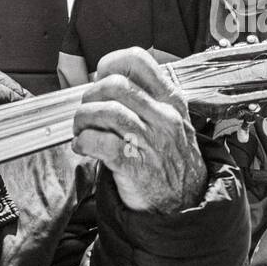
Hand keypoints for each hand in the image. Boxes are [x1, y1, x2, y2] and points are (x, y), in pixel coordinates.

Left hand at [71, 48, 207, 212]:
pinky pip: (100, 143)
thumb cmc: (170, 161)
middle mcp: (163, 117)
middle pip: (115, 85)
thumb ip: (144, 101)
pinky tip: (82, 147)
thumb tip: (102, 83)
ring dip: (82, 120)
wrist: (185, 204)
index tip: (99, 77)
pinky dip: (83, 142)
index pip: (139, 61)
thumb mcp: (170, 122)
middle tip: (86, 112)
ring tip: (80, 130)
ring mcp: (150, 141)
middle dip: (90, 97)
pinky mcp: (135, 166)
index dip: (110, 64)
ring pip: (106, 111)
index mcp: (171, 101)